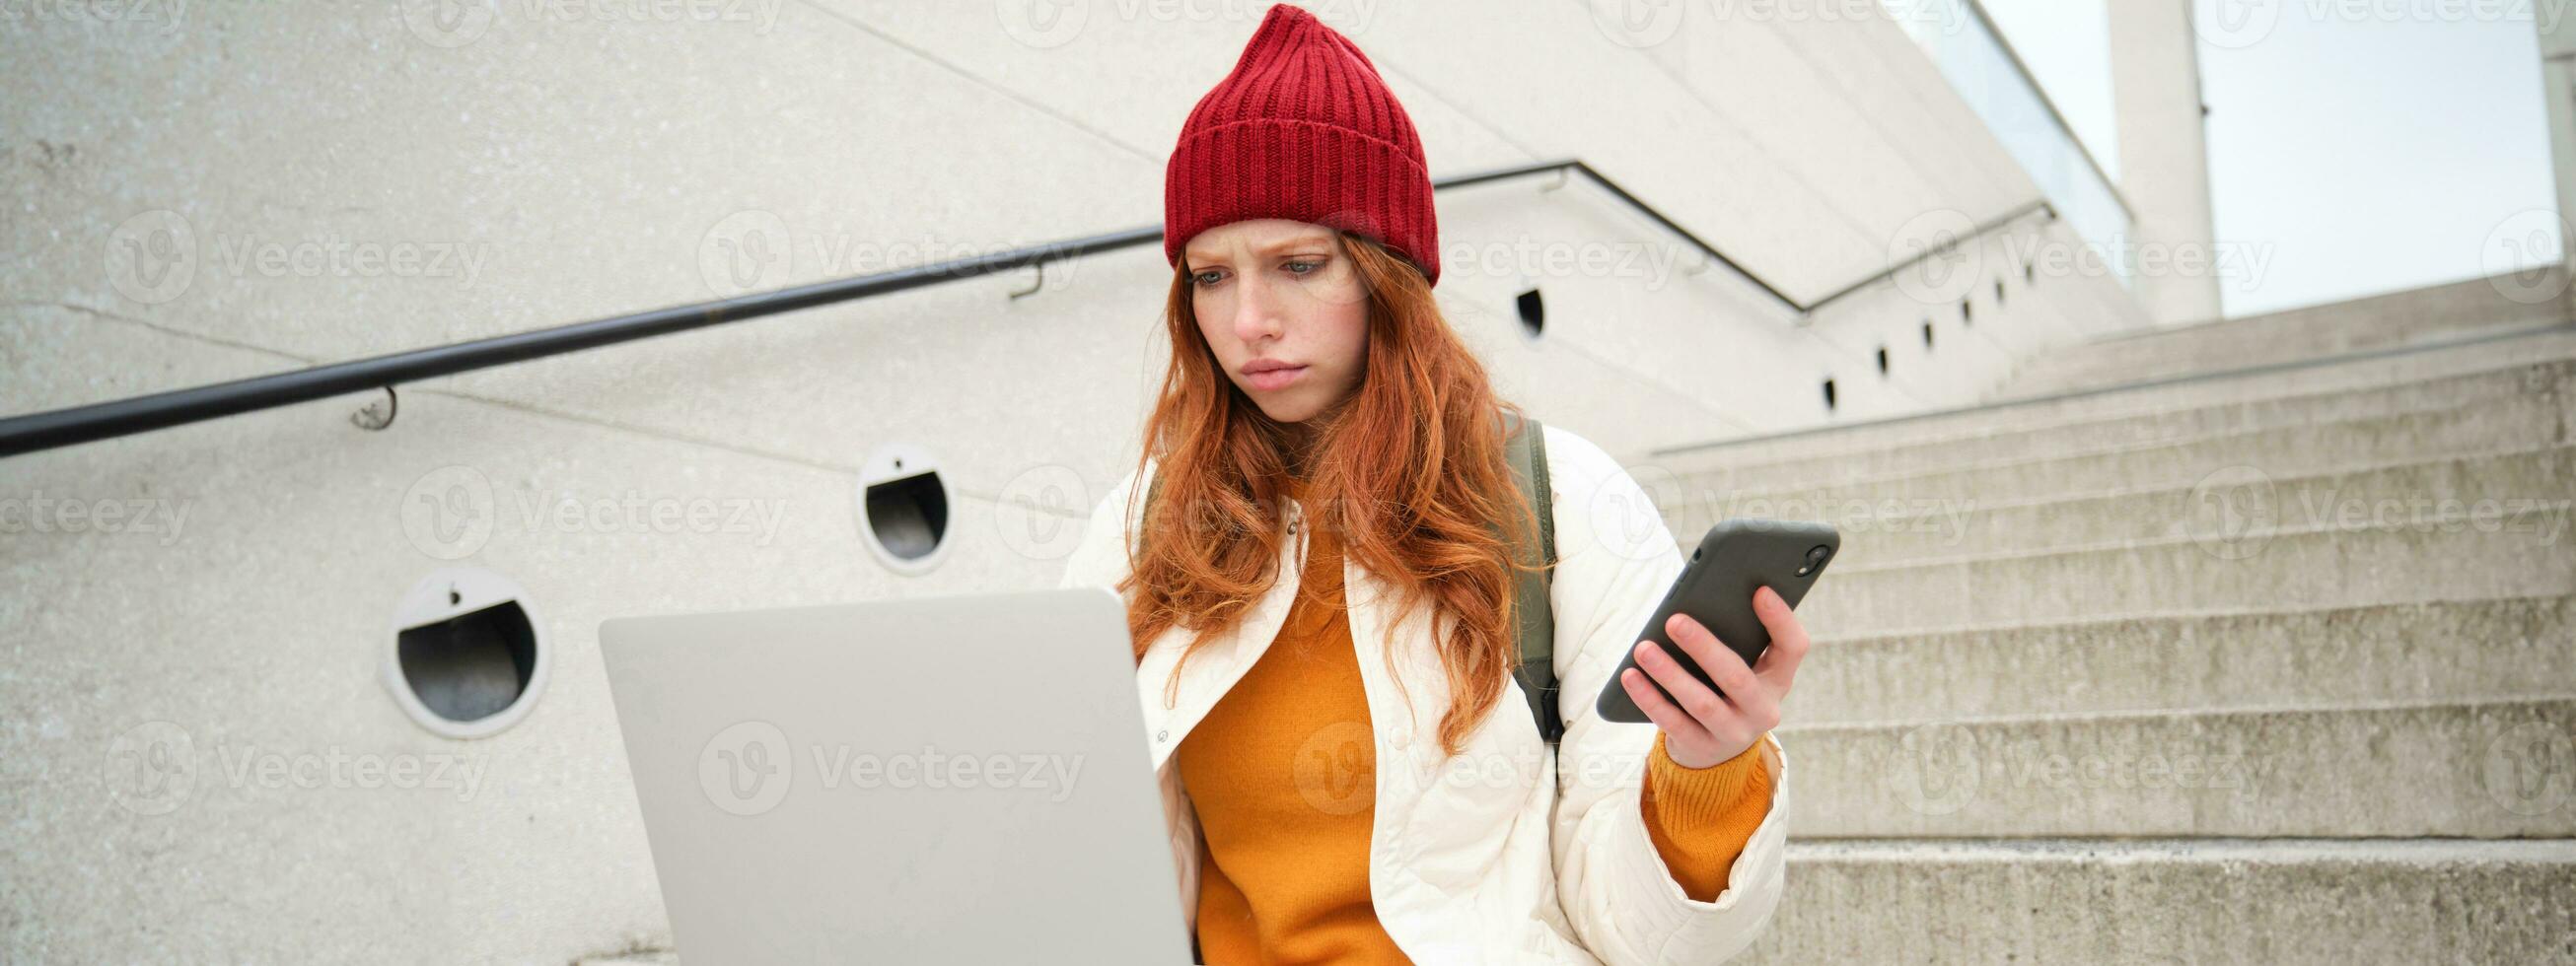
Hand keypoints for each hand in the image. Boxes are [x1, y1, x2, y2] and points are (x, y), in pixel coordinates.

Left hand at [1618, 586, 1809, 768]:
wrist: (1718, 750)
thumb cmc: (1726, 688)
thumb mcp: (1743, 667)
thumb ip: (1735, 639)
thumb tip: (1695, 607)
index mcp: (1778, 678)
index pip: (1793, 647)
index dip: (1781, 620)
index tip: (1759, 591)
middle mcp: (1763, 709)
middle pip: (1737, 676)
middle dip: (1704, 647)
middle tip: (1674, 621)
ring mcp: (1734, 733)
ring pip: (1701, 702)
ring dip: (1669, 673)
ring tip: (1643, 648)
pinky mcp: (1703, 747)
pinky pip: (1673, 722)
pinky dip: (1649, 698)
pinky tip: (1631, 676)